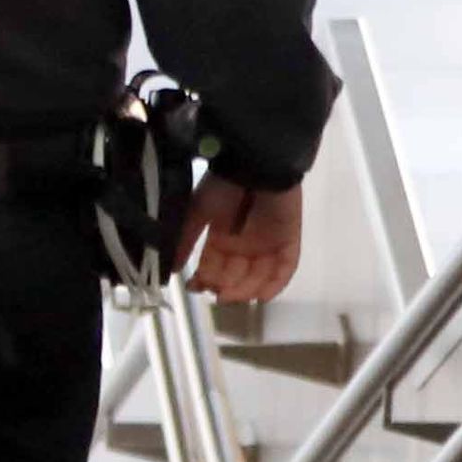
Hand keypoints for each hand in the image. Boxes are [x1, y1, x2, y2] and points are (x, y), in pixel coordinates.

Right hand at [184, 177, 303, 306]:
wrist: (255, 165)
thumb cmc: (224, 187)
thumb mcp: (198, 212)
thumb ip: (186, 240)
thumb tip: (172, 268)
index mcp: (222, 238)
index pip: (214, 267)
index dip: (205, 280)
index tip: (196, 288)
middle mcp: (245, 245)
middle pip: (236, 276)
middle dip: (226, 288)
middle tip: (218, 294)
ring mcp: (268, 244)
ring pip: (258, 276)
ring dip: (246, 290)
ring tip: (234, 296)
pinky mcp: (289, 241)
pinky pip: (285, 268)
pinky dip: (275, 284)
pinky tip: (261, 295)